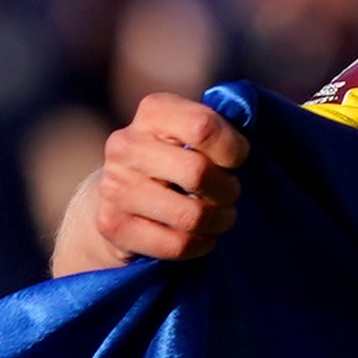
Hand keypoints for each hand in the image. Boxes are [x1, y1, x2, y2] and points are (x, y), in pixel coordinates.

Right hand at [54, 94, 247, 270]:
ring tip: (218, 216)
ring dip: (218, 221)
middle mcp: (125, 145)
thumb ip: (218, 128)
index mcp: (152, 112)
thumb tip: (244, 127)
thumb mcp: (193, 133)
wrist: (120, 195)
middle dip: (228, 190)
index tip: (235, 160)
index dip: (233, 149)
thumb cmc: (175, 159)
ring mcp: (114, 186)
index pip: (203, 127)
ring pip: (191, 216)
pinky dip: (201, 244)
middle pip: (198, 173)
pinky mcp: (113, 225)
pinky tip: (200, 235)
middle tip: (228, 193)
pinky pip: (177, 245)